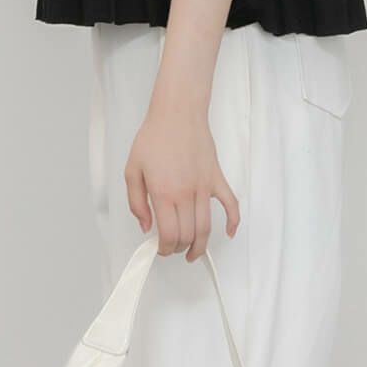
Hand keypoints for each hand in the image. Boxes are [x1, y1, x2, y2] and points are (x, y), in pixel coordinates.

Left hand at [124, 101, 240, 259]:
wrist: (177, 114)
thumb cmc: (155, 137)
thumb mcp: (132, 170)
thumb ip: (137, 202)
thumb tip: (146, 225)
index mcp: (164, 193)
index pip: (170, 234)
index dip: (165, 248)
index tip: (160, 249)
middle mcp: (187, 194)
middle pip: (189, 235)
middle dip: (180, 248)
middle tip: (172, 248)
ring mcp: (205, 187)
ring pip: (207, 227)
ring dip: (201, 245)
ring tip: (194, 252)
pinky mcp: (216, 178)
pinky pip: (231, 204)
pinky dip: (233, 221)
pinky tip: (230, 232)